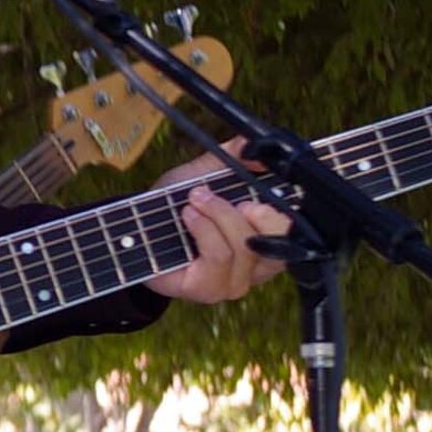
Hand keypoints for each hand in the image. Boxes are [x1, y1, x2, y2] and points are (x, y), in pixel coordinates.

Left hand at [144, 139, 290, 303]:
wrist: (136, 231)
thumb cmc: (176, 205)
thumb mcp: (206, 172)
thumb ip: (233, 155)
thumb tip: (255, 142)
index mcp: (267, 238)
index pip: (295, 232)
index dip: (284, 214)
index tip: (261, 195)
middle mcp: (257, 265)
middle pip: (279, 241)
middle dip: (255, 213)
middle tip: (235, 199)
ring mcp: (235, 281)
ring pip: (245, 245)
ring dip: (218, 215)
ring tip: (194, 201)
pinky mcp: (210, 290)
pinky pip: (219, 256)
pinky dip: (204, 229)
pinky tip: (189, 216)